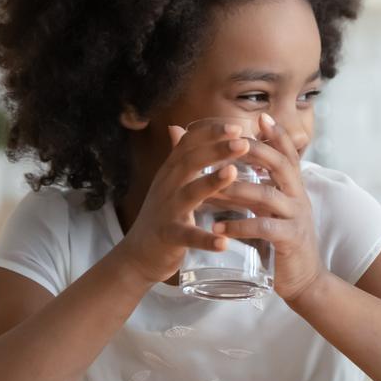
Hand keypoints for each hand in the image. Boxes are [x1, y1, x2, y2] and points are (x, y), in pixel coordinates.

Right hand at [114, 120, 245, 284]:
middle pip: (190, 161)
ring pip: (189, 193)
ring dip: (211, 182)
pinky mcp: (169, 237)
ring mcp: (167, 211)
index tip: (237, 125)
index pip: (189, 143)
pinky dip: (206, 239)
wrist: (136, 254)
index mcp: (171, 172)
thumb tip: (177, 127)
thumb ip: (177, 156)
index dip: (211, 132)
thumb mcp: (168, 182)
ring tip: (233, 172)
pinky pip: (188, 236)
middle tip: (243, 141)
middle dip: (216, 149)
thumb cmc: (161, 214)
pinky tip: (224, 241)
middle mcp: (167, 186)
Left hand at [210, 113, 323, 303]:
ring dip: (236, 190)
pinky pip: (263, 228)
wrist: (303, 280)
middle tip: (229, 143)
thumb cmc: (279, 242)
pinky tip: (217, 228)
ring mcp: (296, 219)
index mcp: (293, 188)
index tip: (259, 116)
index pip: (288, 154)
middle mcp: (298, 198)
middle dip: (255, 151)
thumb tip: (228, 165)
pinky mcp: (290, 241)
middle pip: (281, 165)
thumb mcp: (270, 210)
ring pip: (267, 195)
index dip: (276, 135)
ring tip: (209, 189)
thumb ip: (254, 187)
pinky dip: (238, 227)